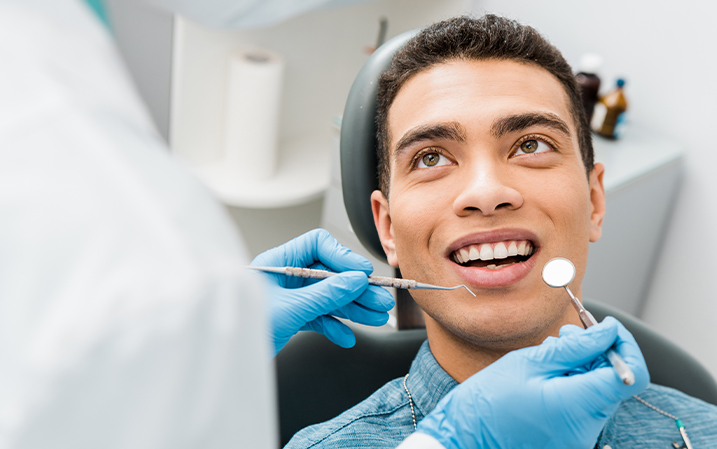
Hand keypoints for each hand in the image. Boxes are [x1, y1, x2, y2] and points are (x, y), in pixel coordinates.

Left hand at [251, 229, 394, 355]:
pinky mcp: (291, 318)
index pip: (317, 246)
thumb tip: (355, 281)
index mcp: (277, 262)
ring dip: (353, 308)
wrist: (228, 360)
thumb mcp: (290, 308)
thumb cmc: (243, 330)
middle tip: (379, 300)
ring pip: (328, 297)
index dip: (342, 257)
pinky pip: (319, 317)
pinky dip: (334, 326)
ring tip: (375, 317)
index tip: (363, 273)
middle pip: (329, 274)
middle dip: (356, 289)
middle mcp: (284, 277)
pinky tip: (346, 336)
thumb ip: (325, 294)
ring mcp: (289, 298)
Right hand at [416, 317, 648, 448]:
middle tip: (566, 336)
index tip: (605, 328)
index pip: (631, 375)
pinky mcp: (569, 440)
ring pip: (598, 391)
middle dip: (596, 352)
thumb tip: (608, 332)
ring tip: (548, 356)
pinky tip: (546, 375)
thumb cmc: (487, 402)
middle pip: (614, 381)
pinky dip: (572, 384)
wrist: (463, 438)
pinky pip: (584, 406)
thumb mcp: (528, 362)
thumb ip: (575, 347)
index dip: (623, 345)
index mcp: (577, 407)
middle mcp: (586, 429)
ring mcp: (579, 438)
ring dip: (582, 367)